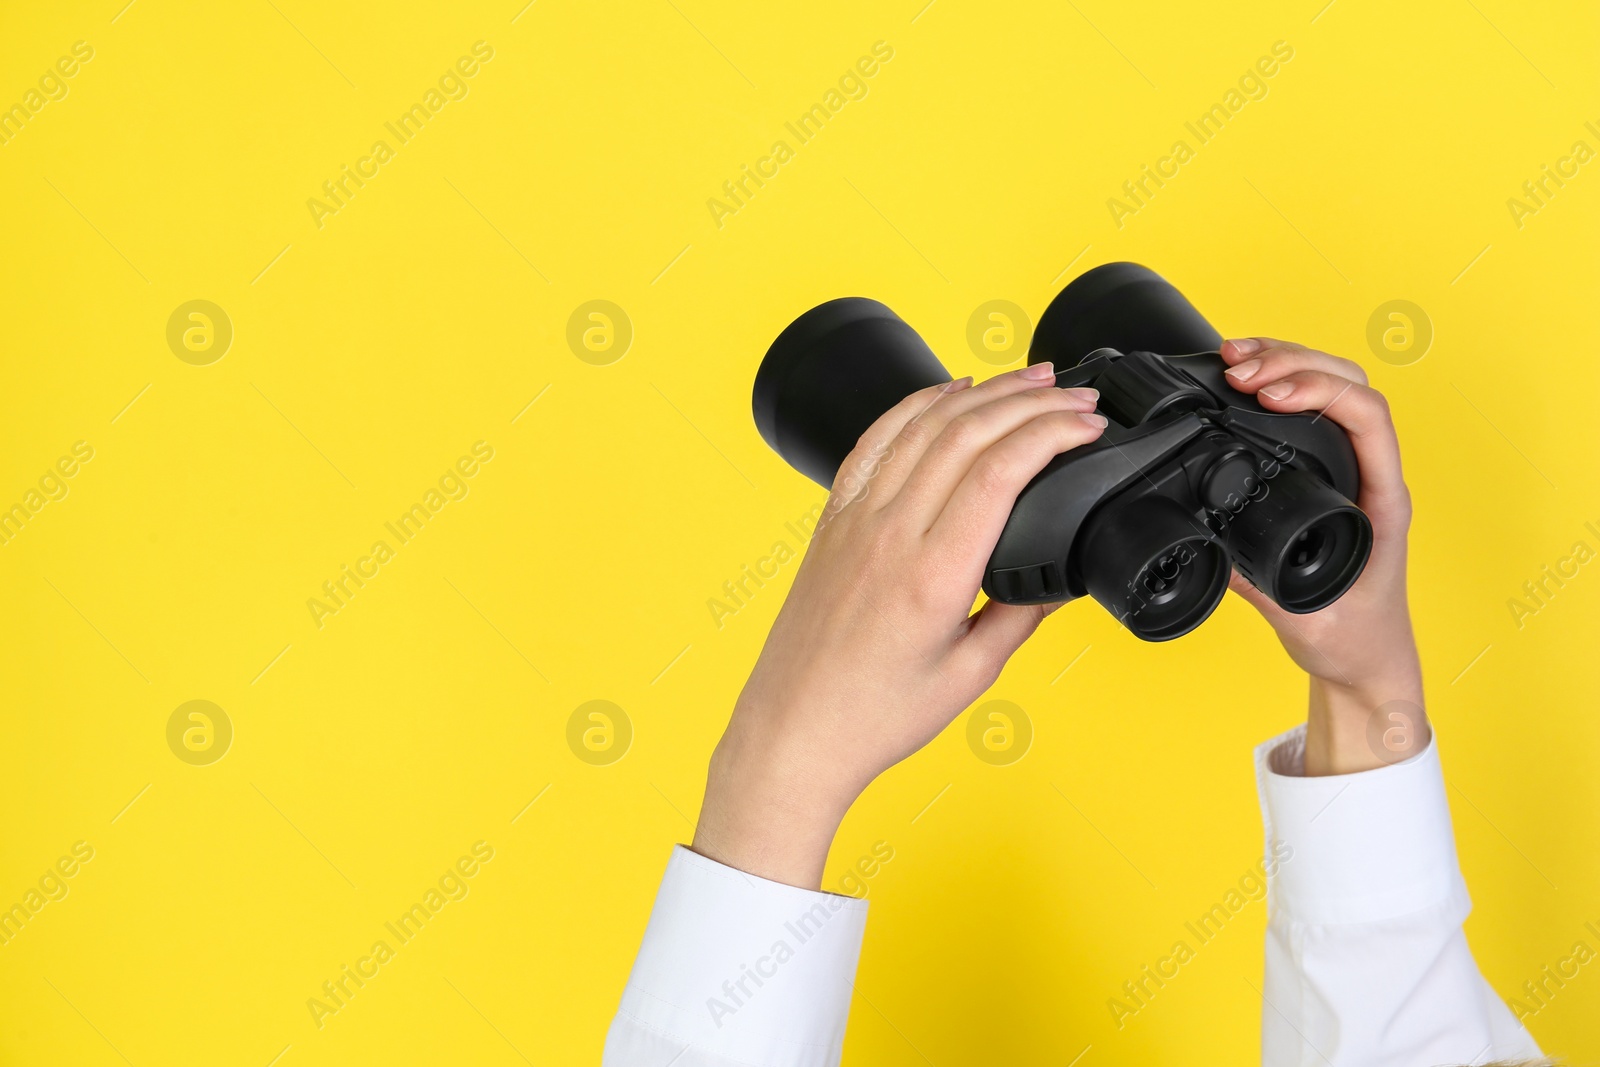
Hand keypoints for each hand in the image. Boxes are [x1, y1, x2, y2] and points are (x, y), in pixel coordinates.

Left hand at [692, 366, 1106, 887]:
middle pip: (967, 431)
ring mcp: (855, 519)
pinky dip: (918, 404)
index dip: (1052, 432)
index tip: (1089, 426)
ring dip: (982, 392)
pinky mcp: (833, 519)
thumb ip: (1020, 618)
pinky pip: (876, 439)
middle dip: (1032, 401)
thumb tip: (1058, 580)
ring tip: (1030, 380)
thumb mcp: (969, 676)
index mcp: (932, 574)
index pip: (999, 470)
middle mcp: (889, 533)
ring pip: (923, 424)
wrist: (794, 730)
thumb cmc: (872, 714)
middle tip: (1077, 397)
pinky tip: (948, 392)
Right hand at [1220, 337, 1425, 775]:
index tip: (1269, 395)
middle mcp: (1371, 475)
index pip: (1367, 419)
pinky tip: (1242, 381)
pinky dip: (1276, 384)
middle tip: (1238, 369)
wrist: (1365, 664)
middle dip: (1292, 362)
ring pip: (1331, 388)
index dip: (1320, 392)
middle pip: (1349, 384)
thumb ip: (1258, 582)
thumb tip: (1211, 542)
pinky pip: (1310, 412)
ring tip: (1233, 359)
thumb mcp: (1303, 616)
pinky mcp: (1326, 474)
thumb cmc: (1351, 641)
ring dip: (1284, 362)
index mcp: (1381, 500)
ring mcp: (1351, 471)